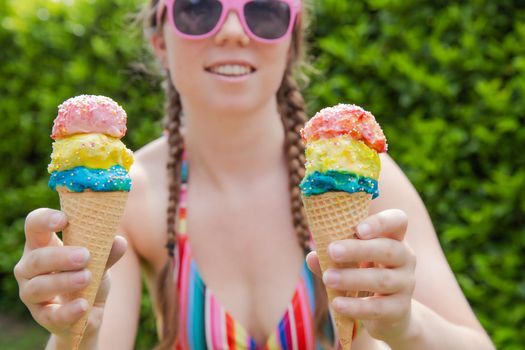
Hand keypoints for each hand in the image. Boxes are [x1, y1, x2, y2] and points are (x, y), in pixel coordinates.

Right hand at [13, 208, 126, 344]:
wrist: (87, 312)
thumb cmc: (88, 275)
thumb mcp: (100, 261)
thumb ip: (107, 252)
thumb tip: (119, 242)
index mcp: (42, 244)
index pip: (34, 226)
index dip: (45, 220)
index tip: (64, 219)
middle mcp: (29, 267)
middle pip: (36, 259)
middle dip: (60, 256)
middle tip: (85, 255)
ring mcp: (32, 293)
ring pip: (38, 287)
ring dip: (63, 281)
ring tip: (87, 277)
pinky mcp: (42, 316)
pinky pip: (52, 315)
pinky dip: (68, 311)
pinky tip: (83, 306)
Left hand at [306, 209, 416, 342]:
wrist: (389, 314)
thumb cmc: (365, 275)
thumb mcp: (350, 262)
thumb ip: (332, 258)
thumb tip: (312, 257)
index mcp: (393, 238)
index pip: (397, 221)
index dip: (381, 222)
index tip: (358, 229)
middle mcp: (405, 258)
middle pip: (388, 249)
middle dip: (358, 249)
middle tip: (332, 251)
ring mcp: (406, 284)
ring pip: (382, 279)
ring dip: (352, 278)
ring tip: (328, 278)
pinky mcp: (400, 309)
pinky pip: (378, 308)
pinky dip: (356, 306)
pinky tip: (337, 303)